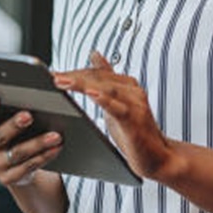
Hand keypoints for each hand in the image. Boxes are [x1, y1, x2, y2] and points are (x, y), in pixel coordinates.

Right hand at [0, 97, 62, 186]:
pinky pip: (28, 166)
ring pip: (17, 153)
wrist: (12, 164)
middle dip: (14, 126)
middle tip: (28, 115)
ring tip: (55, 135)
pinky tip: (56, 147)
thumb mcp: (3, 120)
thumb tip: (19, 90)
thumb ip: (6, 107)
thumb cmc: (10, 131)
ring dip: (38, 143)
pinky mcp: (8, 178)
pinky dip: (44, 156)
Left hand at [54, 51, 170, 177]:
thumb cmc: (136, 133)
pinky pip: (117, 107)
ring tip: (62, 82)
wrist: (160, 158)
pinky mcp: (135, 120)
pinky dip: (103, 99)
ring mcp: (135, 104)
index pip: (95, 73)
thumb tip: (94, 54)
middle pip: (98, 78)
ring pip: (106, 88)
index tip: (52, 73)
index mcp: (126, 84)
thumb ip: (106, 80)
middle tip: (53, 77)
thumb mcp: (116, 103)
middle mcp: (132, 90)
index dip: (74, 72)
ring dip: (82, 84)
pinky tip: (90, 94)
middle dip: (73, 76)